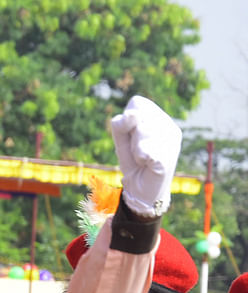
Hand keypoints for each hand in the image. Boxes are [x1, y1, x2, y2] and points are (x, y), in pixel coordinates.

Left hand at [109, 95, 181, 216]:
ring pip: (141, 131)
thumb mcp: (121, 139)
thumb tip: (132, 115)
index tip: (131, 135)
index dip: (127, 118)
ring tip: (142, 158)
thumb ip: (121, 123)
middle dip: (130, 134)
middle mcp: (171, 127)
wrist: (140, 189)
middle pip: (138, 115)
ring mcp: (172, 142)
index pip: (137, 103)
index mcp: (161, 119)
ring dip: (134, 147)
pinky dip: (139, 157)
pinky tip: (146, 164)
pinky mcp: (169, 157)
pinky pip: (145, 150)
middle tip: (137, 150)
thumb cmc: (132, 162)